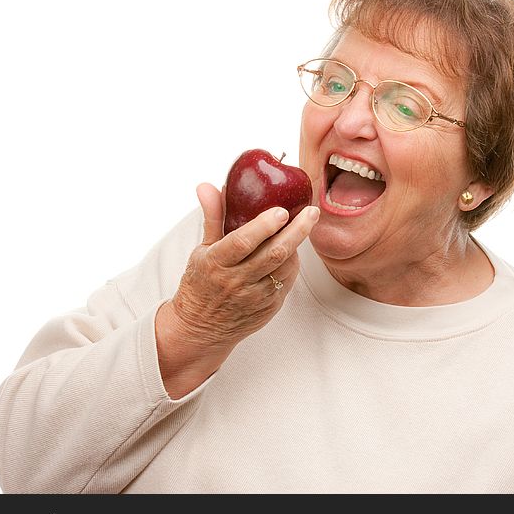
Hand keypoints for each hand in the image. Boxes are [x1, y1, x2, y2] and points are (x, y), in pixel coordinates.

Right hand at [155, 182, 318, 397]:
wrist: (201, 328)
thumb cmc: (202, 282)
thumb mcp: (201, 250)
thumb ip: (212, 217)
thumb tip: (208, 185)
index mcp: (216, 263)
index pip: (242, 242)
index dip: (263, 226)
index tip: (281, 210)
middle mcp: (236, 281)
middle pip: (273, 254)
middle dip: (297, 231)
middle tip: (312, 212)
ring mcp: (255, 297)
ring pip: (285, 268)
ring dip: (297, 246)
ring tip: (304, 225)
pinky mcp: (268, 308)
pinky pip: (287, 282)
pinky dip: (292, 263)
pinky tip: (293, 250)